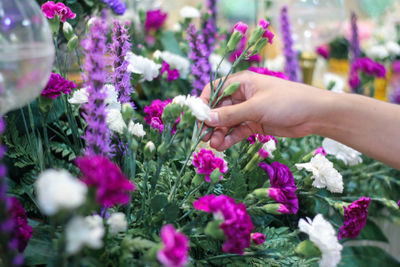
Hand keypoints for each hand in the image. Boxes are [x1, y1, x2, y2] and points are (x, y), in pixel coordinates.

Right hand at [200, 71, 330, 150]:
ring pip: (227, 122)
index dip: (204, 103)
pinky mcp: (255, 124)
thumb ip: (231, 115)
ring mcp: (248, 110)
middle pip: (219, 108)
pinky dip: (230, 138)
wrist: (314, 115)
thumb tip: (206, 119)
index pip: (215, 90)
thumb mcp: (256, 108)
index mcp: (241, 83)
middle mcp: (242, 95)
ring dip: (219, 133)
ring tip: (213, 145)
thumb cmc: (286, 102)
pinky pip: (237, 131)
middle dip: (211, 122)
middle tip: (203, 137)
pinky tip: (222, 146)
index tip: (198, 118)